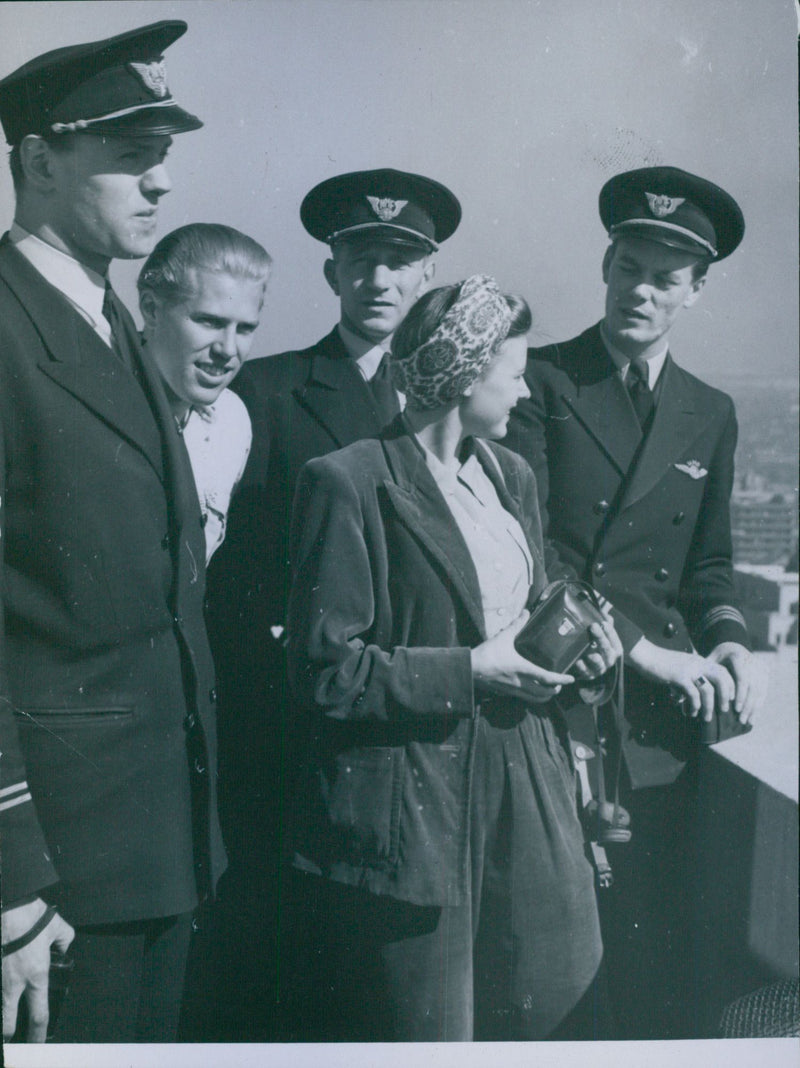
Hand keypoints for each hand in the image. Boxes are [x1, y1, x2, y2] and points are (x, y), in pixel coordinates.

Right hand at [2, 898, 73, 1042]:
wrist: (8, 907)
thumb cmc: (31, 917)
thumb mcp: (57, 927)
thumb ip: (65, 940)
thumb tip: (64, 947)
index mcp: (36, 976)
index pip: (39, 1014)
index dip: (39, 1033)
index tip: (38, 1041)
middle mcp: (14, 984)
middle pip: (7, 1025)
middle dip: (9, 1036)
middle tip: (12, 1037)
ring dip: (2, 1015)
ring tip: (7, 1018)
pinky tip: (2, 987)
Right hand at [471, 610, 574, 702]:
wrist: (470, 669)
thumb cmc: (487, 654)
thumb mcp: (503, 637)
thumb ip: (516, 625)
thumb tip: (526, 612)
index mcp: (523, 669)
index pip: (547, 678)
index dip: (561, 680)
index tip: (571, 679)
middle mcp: (521, 683)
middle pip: (545, 693)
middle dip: (555, 690)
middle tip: (560, 684)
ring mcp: (514, 690)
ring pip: (535, 699)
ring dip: (545, 696)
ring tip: (549, 689)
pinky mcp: (506, 693)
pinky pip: (524, 698)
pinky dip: (532, 696)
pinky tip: (531, 689)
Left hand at [572, 614, 623, 679]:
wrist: (587, 665)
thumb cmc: (595, 645)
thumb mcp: (601, 634)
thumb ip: (604, 624)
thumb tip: (603, 612)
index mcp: (615, 649)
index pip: (614, 639)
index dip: (610, 631)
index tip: (603, 622)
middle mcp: (609, 660)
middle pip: (607, 650)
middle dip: (601, 638)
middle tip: (593, 626)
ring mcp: (599, 669)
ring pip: (598, 664)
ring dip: (594, 657)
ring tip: (589, 650)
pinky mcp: (588, 675)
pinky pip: (585, 673)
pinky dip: (582, 668)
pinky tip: (577, 661)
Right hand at [628, 637, 734, 720]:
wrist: (645, 655)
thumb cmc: (661, 663)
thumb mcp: (682, 666)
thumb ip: (691, 676)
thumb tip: (697, 693)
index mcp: (700, 661)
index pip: (723, 671)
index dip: (730, 686)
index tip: (730, 699)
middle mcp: (698, 664)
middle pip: (721, 679)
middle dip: (725, 696)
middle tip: (724, 710)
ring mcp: (689, 670)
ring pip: (708, 690)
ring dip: (709, 707)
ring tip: (707, 718)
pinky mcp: (678, 677)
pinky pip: (692, 694)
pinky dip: (694, 706)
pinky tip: (689, 712)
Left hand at [707, 642, 767, 724]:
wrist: (730, 649)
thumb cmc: (714, 660)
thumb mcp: (708, 664)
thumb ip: (704, 676)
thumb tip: (696, 694)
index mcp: (736, 655)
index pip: (742, 678)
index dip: (740, 694)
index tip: (736, 709)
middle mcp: (750, 659)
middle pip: (753, 686)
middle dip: (748, 704)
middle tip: (741, 719)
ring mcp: (759, 665)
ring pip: (760, 689)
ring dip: (754, 707)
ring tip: (747, 722)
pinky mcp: (764, 672)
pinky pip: (764, 690)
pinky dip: (758, 704)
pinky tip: (753, 716)